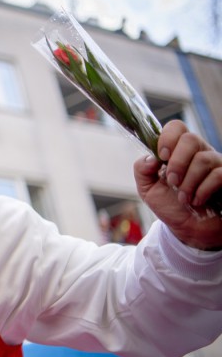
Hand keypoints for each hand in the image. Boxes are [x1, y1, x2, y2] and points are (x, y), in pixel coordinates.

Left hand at [135, 120, 221, 249]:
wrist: (188, 229)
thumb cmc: (170, 205)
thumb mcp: (148, 189)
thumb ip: (142, 170)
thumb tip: (151, 158)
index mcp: (177, 151)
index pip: (176, 127)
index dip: (168, 138)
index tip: (162, 157)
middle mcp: (198, 153)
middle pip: (191, 139)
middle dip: (177, 163)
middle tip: (172, 181)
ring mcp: (215, 165)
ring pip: (203, 159)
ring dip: (188, 182)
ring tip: (183, 198)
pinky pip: (218, 175)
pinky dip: (203, 190)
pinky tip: (197, 201)